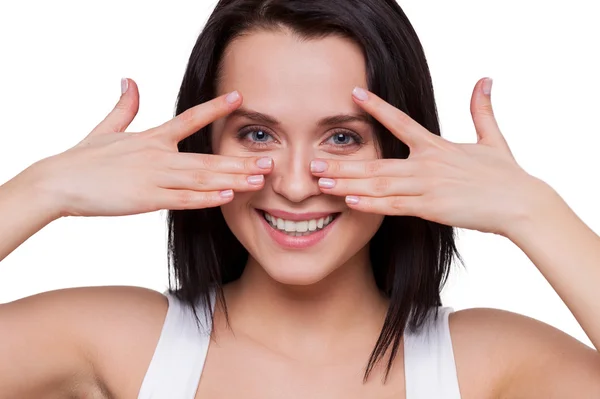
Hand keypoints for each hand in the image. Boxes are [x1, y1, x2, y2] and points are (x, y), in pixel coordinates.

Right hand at [21, 78, 272, 217]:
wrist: (59, 182)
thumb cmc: (82, 158)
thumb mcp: (105, 128)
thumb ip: (124, 106)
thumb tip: (128, 80)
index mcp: (152, 137)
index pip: (189, 118)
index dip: (215, 108)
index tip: (238, 98)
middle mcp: (158, 155)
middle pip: (206, 157)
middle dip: (238, 161)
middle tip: (268, 161)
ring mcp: (153, 177)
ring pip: (200, 179)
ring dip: (231, 180)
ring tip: (258, 180)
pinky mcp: (146, 199)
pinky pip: (182, 199)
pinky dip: (205, 198)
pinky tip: (226, 197)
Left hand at [311, 78, 545, 235]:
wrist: (520, 203)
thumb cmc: (506, 174)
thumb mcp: (493, 138)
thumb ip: (481, 110)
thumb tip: (486, 79)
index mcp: (436, 146)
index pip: (400, 122)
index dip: (378, 106)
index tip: (355, 94)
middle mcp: (426, 164)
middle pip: (377, 162)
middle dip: (344, 163)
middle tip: (314, 161)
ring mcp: (427, 187)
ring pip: (380, 184)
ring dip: (349, 183)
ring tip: (322, 181)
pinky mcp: (431, 208)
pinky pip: (395, 207)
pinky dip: (372, 204)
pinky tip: (350, 201)